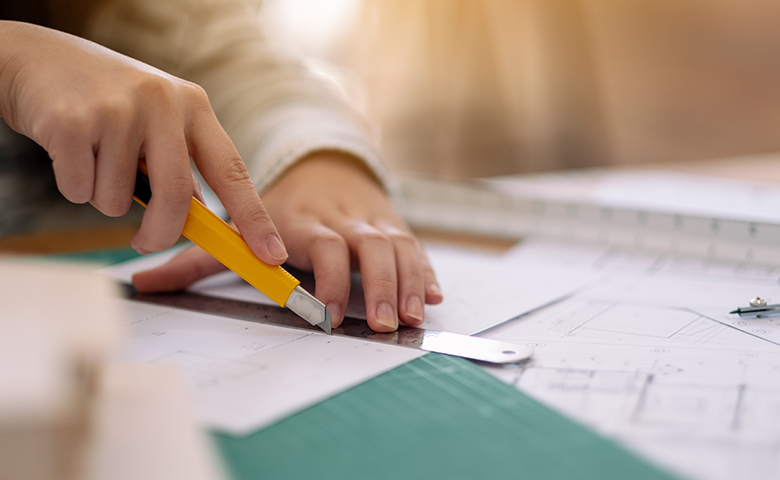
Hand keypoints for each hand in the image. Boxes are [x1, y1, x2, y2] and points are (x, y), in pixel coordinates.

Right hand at [0, 21, 286, 263]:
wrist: (38, 58)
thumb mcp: (158, 120)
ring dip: (103, 197)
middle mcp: (163, 103)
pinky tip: (69, 151)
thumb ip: (182, 165)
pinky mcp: (73, 122)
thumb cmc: (107, 101)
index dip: (254, 218)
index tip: (271, 255)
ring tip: (94, 158)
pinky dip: (73, 185)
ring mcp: (118, 110)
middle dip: (161, 233)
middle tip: (147, 243)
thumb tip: (204, 222)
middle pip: (177, 198)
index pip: (233, 172)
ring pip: (118, 202)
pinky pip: (79, 190)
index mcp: (194, 106)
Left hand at [132, 152, 443, 331]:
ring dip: (408, 283)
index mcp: (305, 221)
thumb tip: (141, 282)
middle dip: (377, 286)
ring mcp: (374, 222)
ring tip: (410, 317)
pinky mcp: (396, 227)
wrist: (325, 168)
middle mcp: (344, 219)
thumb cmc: (282, 208)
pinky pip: (417, 248)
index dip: (329, 277)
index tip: (328, 313)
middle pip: (369, 248)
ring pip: (399, 248)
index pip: (324, 245)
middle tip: (381, 324)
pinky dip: (427, 273)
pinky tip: (433, 297)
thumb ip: (197, 258)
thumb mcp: (240, 225)